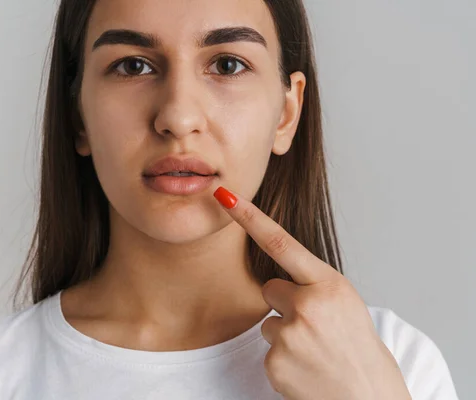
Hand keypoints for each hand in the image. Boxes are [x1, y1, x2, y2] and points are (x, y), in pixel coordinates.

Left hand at [213, 187, 411, 399]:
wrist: (367, 395)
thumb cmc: (356, 344)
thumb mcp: (345, 301)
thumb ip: (312, 282)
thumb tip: (276, 276)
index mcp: (328, 284)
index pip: (281, 243)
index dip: (250, 218)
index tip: (226, 197)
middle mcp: (308, 307)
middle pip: (270, 288)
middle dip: (286, 304)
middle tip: (315, 327)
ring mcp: (289, 336)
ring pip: (267, 322)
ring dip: (285, 333)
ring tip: (313, 350)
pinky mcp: (275, 363)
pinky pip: (267, 348)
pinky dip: (283, 357)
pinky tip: (305, 366)